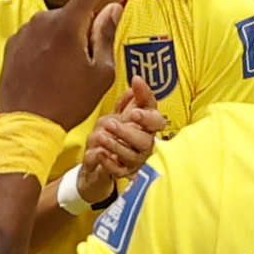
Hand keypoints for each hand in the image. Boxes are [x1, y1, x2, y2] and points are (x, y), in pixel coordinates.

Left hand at [0, 0, 130, 126]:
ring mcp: (25, 29)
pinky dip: (46, 55)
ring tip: (60, 80)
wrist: (24, 128)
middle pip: (76, 16)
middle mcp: (45, 18)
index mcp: (70, 24)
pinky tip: (44, 79)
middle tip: (81, 71)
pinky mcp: (13, 42)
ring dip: (64, 47)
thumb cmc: (68, 103)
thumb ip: (106, 35)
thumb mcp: (100, 73)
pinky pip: (38, 40)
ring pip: (57, 30)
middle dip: (84, 35)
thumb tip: (111, 7)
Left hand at [75, 76, 164, 201]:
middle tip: (110, 123)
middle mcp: (146, 144)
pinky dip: (109, 162)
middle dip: (128, 132)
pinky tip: (99, 153)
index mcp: (147, 127)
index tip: (135, 112)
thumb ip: (130, 98)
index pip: (156, 120)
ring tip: (101, 136)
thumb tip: (137, 80)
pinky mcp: (124, 173)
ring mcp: (136, 160)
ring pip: (133, 156)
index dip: (148, 117)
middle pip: (146, 140)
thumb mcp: (120, 112)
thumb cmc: (114, 132)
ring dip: (116, 145)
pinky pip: (120, 170)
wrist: (97, 159)